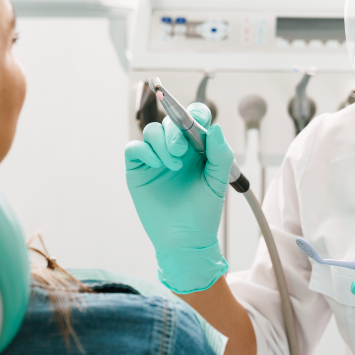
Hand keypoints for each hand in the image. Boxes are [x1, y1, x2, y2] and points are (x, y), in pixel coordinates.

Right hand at [125, 103, 233, 293]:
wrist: (185, 240)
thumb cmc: (204, 212)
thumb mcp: (218, 181)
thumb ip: (220, 154)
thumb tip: (216, 127)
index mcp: (197, 148)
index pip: (194, 118)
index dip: (194, 114)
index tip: (196, 122)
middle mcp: (176, 149)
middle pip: (170, 121)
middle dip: (174, 130)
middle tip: (180, 149)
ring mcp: (155, 158)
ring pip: (151, 131)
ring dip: (161, 142)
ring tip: (172, 165)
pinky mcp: (138, 170)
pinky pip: (134, 147)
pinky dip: (144, 150)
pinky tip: (156, 165)